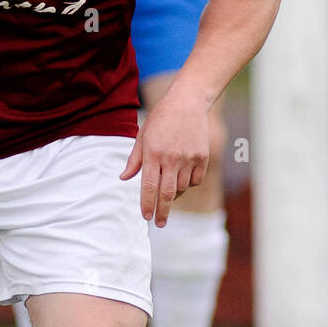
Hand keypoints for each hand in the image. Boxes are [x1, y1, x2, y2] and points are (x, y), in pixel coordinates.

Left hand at [120, 89, 209, 225]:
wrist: (187, 102)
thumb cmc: (161, 120)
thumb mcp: (142, 136)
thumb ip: (134, 160)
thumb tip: (124, 178)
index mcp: (153, 154)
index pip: (148, 186)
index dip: (147, 204)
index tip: (146, 217)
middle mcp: (172, 158)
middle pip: (167, 194)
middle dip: (163, 212)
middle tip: (160, 224)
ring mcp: (189, 158)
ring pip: (182, 188)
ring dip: (174, 194)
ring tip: (169, 188)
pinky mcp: (203, 157)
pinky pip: (195, 180)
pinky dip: (189, 183)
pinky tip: (182, 177)